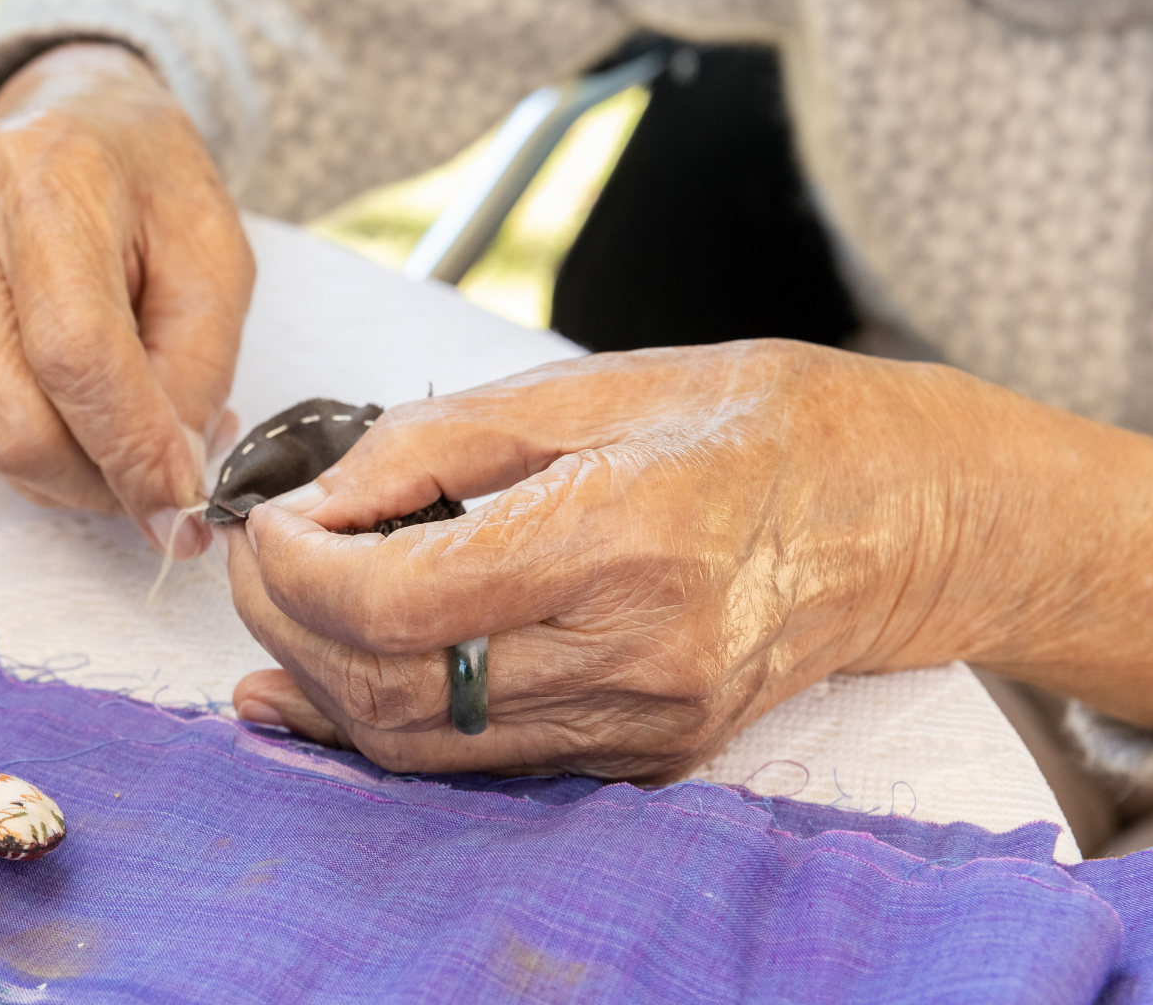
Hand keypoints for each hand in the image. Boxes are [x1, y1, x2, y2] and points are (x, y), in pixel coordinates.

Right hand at [0, 43, 252, 556]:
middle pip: (14, 419)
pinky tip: (74, 401)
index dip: (133, 447)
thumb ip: (197, 370)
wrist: (66, 128)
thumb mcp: (215, 257)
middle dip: (101, 480)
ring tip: (130, 415)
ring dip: (75, 470)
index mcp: (41, 188)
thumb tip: (169, 482)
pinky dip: (36, 449)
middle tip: (166, 482)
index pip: (74, 352)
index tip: (185, 508)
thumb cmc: (148, 186)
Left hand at [225, 341, 1152, 778]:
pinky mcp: (645, 755)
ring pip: (422, 745)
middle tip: (258, 561)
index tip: (264, 526)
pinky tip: (323, 682)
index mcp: (618, 536)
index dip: (292, 571)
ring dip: (324, 683)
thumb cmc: (746, 424)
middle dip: (287, 626)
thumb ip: (426, 447)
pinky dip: (385, 724)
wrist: (894, 510)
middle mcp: (635, 652)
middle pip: (392, 687)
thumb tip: (311, 503)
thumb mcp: (579, 389)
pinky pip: (477, 763)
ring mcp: (643, 721)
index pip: (396, 601)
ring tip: (287, 609)